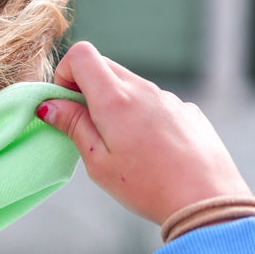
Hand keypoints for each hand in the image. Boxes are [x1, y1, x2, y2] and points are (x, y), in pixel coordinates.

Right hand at [37, 41, 252, 225]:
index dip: (64, 74)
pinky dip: (141, 117)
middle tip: (84, 126)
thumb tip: (49, 105)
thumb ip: (73, 126)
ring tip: (121, 148)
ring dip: (115, 105)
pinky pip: (154, 104)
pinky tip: (150, 152)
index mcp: (115, 98)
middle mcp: (143, 89)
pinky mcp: (186, 111)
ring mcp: (168, 98)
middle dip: (85, 88)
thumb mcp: (98, 162)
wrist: (205, 198)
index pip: (81, 55)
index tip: (63, 104)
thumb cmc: (146, 185)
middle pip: (105, 66)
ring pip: (130, 86)